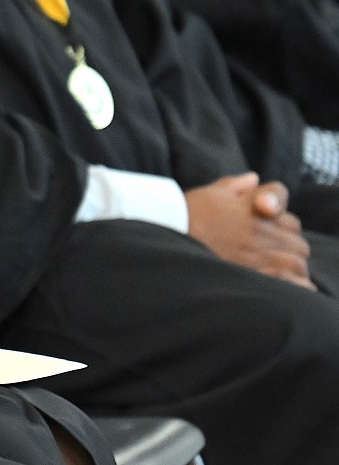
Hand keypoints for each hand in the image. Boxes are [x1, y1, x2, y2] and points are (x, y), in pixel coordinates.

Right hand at [186, 172, 311, 287]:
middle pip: (297, 243)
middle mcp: (260, 231)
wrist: (167, 239)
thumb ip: (234, 185)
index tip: (272, 232)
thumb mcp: (209, 193)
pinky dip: (289, 284)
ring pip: (296, 264)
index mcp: (253, 209)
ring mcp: (258, 254)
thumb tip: (253, 179)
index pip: (289, 220)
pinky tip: (275, 285)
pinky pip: (286, 281)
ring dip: (291, 269)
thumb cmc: (185, 216)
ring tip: (276, 274)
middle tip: (273, 256)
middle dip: (289, 249)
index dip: (282, 225)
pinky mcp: (252, 275)